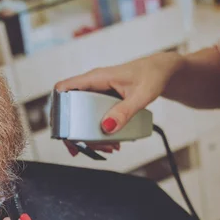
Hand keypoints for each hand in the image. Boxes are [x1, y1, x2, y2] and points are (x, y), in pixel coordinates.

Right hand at [55, 52, 183, 155]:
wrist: (162, 71)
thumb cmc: (153, 75)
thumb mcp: (141, 96)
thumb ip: (124, 112)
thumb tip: (106, 127)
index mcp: (96, 78)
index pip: (64, 88)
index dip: (57, 107)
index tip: (63, 128)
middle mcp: (92, 84)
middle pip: (70, 108)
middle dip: (75, 131)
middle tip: (85, 148)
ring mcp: (96, 92)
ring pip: (81, 116)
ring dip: (87, 135)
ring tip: (105, 148)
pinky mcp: (102, 100)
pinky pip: (91, 116)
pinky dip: (97, 132)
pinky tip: (109, 142)